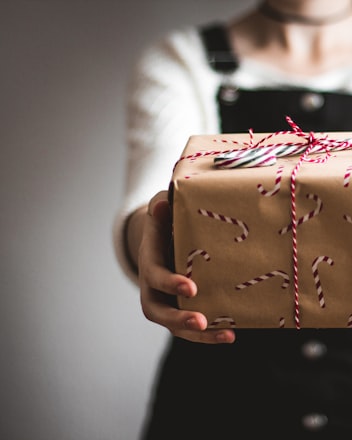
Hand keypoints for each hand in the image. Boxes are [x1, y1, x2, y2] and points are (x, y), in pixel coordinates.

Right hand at [138, 190, 234, 343]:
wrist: (163, 237)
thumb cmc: (165, 221)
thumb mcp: (161, 209)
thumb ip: (161, 207)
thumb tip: (163, 204)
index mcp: (149, 261)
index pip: (154, 275)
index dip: (170, 283)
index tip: (191, 287)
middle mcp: (153, 287)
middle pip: (157, 311)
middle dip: (178, 319)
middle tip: (201, 321)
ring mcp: (167, 300)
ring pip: (175, 326)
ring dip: (198, 335)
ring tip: (227, 335)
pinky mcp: (181, 307)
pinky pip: (191, 326)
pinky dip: (209, 334)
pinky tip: (232, 333)